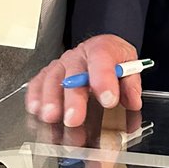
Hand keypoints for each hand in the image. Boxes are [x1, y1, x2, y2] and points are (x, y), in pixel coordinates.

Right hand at [25, 34, 142, 127]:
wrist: (101, 49)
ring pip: (53, 78)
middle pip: (74, 73)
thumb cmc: (113, 60)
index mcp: (102, 49)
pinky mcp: (49, 74)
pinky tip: (36, 109)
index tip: (108, 100)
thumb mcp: (129, 65)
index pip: (102, 59)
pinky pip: (38, 81)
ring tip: (52, 117)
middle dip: (73, 98)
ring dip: (51, 99)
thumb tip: (132, 100)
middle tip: (74, 118)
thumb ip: (131, 84)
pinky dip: (35, 96)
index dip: (104, 79)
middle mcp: (79, 56)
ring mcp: (61, 64)